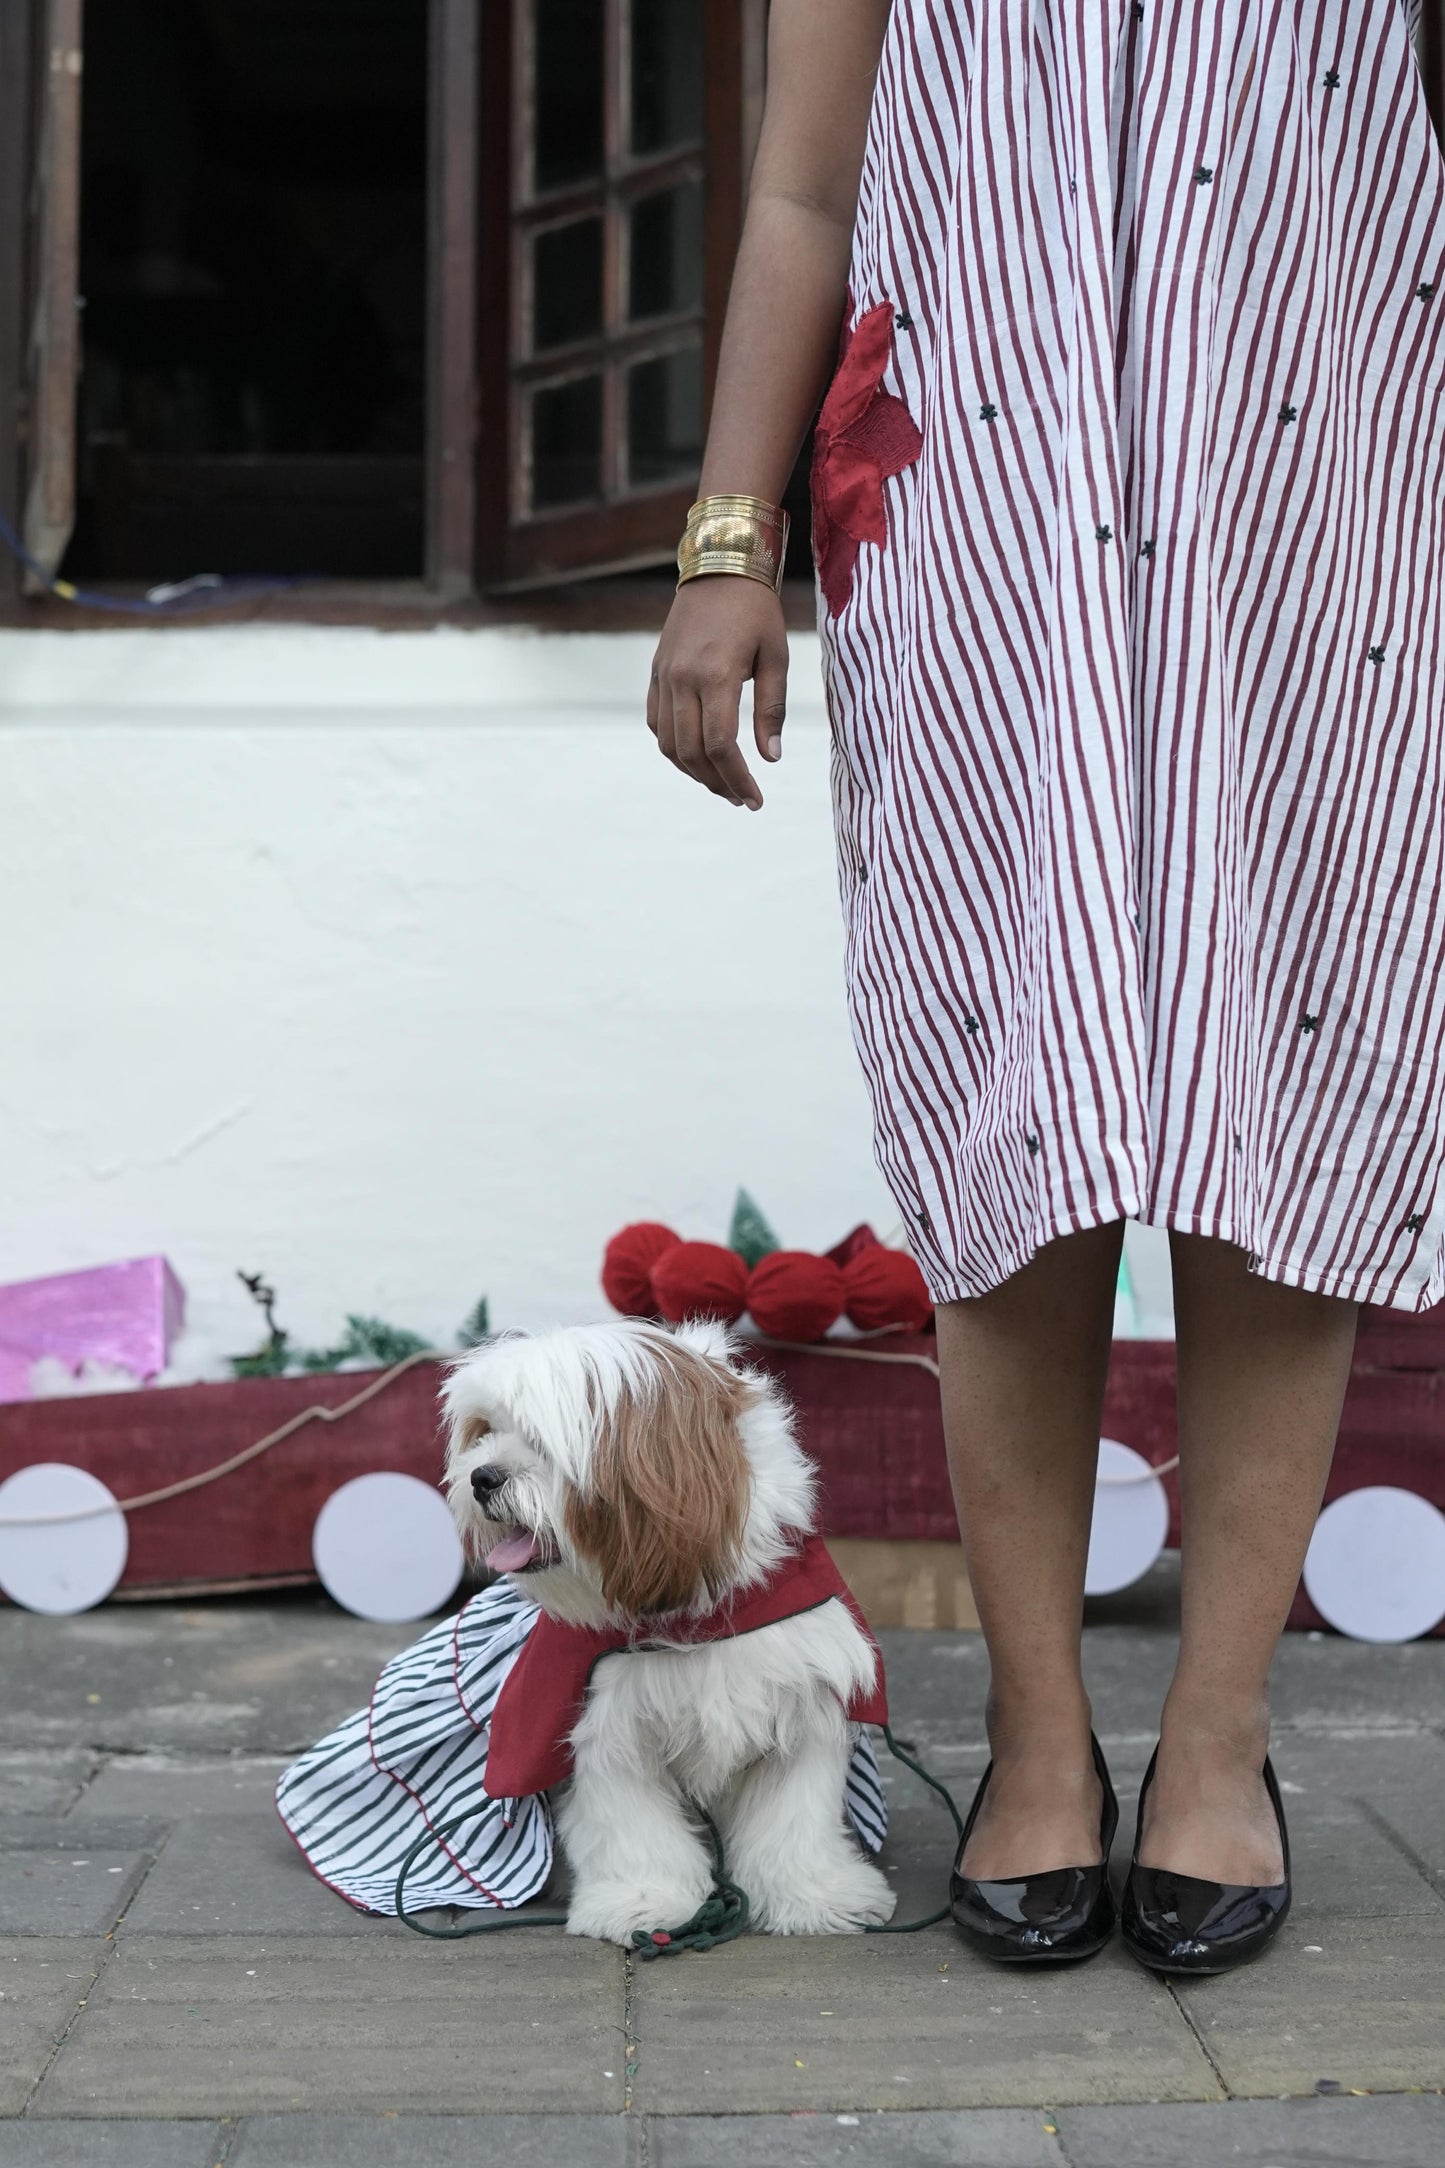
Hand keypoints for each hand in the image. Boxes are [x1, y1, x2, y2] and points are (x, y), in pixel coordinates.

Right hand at [648, 577, 789, 810]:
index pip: (721, 746)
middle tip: (742, 799)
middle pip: (692, 753)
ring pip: (668, 744)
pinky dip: (673, 747)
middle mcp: (683, 679)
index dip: (738, 780)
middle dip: (718, 783)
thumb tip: (771, 757)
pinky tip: (696, 756)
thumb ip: (772, 709)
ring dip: (694, 772)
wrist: (720, 565)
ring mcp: (664, 676)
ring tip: (721, 783)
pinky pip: (655, 723)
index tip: (755, 801)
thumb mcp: (777, 656)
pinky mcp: (656, 672)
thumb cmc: (756, 609)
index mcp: (717, 675)